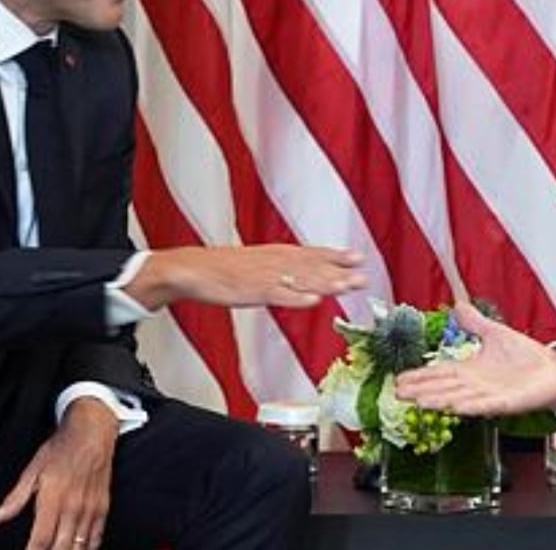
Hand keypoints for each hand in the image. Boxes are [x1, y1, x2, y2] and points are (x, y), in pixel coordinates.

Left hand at [0, 398, 118, 549]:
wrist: (92, 433)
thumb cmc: (60, 449)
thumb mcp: (33, 470)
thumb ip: (16, 498)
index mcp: (52, 499)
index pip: (40, 540)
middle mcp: (73, 507)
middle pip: (61, 547)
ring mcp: (90, 509)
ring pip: (79, 546)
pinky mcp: (102, 507)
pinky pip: (96, 537)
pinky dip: (87, 548)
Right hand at [124, 243, 366, 310]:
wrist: (192, 269)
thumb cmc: (224, 270)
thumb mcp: (257, 263)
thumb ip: (281, 268)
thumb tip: (303, 277)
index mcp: (275, 253)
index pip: (312, 253)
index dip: (336, 256)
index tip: (359, 258)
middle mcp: (274, 262)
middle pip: (312, 267)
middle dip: (339, 272)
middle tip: (363, 277)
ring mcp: (264, 277)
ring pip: (300, 280)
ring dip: (326, 284)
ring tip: (348, 287)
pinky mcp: (251, 292)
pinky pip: (277, 296)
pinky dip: (296, 299)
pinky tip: (314, 301)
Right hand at [394, 302, 555, 415]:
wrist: (554, 371)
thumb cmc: (526, 357)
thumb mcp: (495, 334)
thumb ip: (474, 323)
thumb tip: (458, 305)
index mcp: (470, 369)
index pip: (438, 373)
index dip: (419, 376)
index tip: (398, 380)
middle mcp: (475, 385)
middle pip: (443, 388)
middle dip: (421, 390)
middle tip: (399, 393)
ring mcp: (490, 395)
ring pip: (459, 398)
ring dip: (440, 401)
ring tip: (420, 402)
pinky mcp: (507, 403)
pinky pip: (487, 405)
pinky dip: (472, 406)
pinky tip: (457, 407)